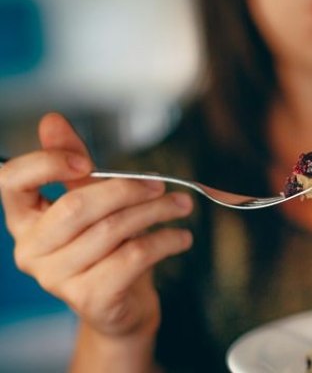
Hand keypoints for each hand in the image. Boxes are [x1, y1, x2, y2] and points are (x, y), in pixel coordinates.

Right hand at [0, 113, 193, 340]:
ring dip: (155, 212)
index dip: (46, 163)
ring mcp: (57, 279)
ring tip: (182, 205)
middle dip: (127, 189)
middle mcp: (31, 250)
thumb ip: (72, 164)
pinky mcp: (89, 298)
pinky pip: (133, 257)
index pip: (10, 181)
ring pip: (112, 230)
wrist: (124, 304)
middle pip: (78, 205)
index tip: (85, 160)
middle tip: (162, 184)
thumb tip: (51, 120)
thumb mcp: (91, 201)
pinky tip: (182, 237)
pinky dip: (165, 241)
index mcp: (24, 219)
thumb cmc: (107, 247)